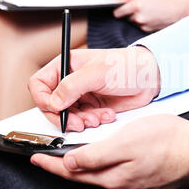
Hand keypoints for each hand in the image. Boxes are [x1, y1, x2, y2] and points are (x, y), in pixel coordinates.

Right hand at [28, 47, 160, 131]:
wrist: (150, 77)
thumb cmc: (126, 65)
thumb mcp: (96, 73)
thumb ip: (71, 87)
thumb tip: (54, 103)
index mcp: (66, 66)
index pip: (39, 84)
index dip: (43, 99)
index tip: (56, 109)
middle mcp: (71, 81)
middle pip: (51, 105)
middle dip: (64, 117)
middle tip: (78, 123)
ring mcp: (81, 95)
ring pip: (68, 116)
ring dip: (81, 121)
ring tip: (97, 118)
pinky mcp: (93, 107)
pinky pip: (84, 119)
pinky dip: (93, 121)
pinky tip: (106, 115)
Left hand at [31, 114, 188, 188]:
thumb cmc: (168, 141)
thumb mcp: (127, 140)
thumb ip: (96, 154)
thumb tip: (71, 163)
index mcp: (114, 177)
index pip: (73, 172)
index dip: (52, 165)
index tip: (37, 160)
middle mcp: (122, 188)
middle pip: (88, 177)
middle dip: (69, 166)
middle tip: (52, 158)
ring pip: (107, 177)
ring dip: (96, 166)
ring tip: (90, 152)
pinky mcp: (149, 187)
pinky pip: (125, 178)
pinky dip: (116, 168)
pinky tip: (122, 159)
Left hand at [113, 0, 188, 31]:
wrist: (181, 10)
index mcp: (136, 5)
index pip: (117, 11)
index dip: (118, 8)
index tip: (120, 6)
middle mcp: (138, 17)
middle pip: (123, 17)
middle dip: (126, 12)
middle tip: (135, 6)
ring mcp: (143, 25)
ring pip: (132, 21)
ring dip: (135, 17)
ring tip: (146, 10)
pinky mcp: (148, 31)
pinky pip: (140, 26)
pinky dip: (143, 22)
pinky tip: (151, 16)